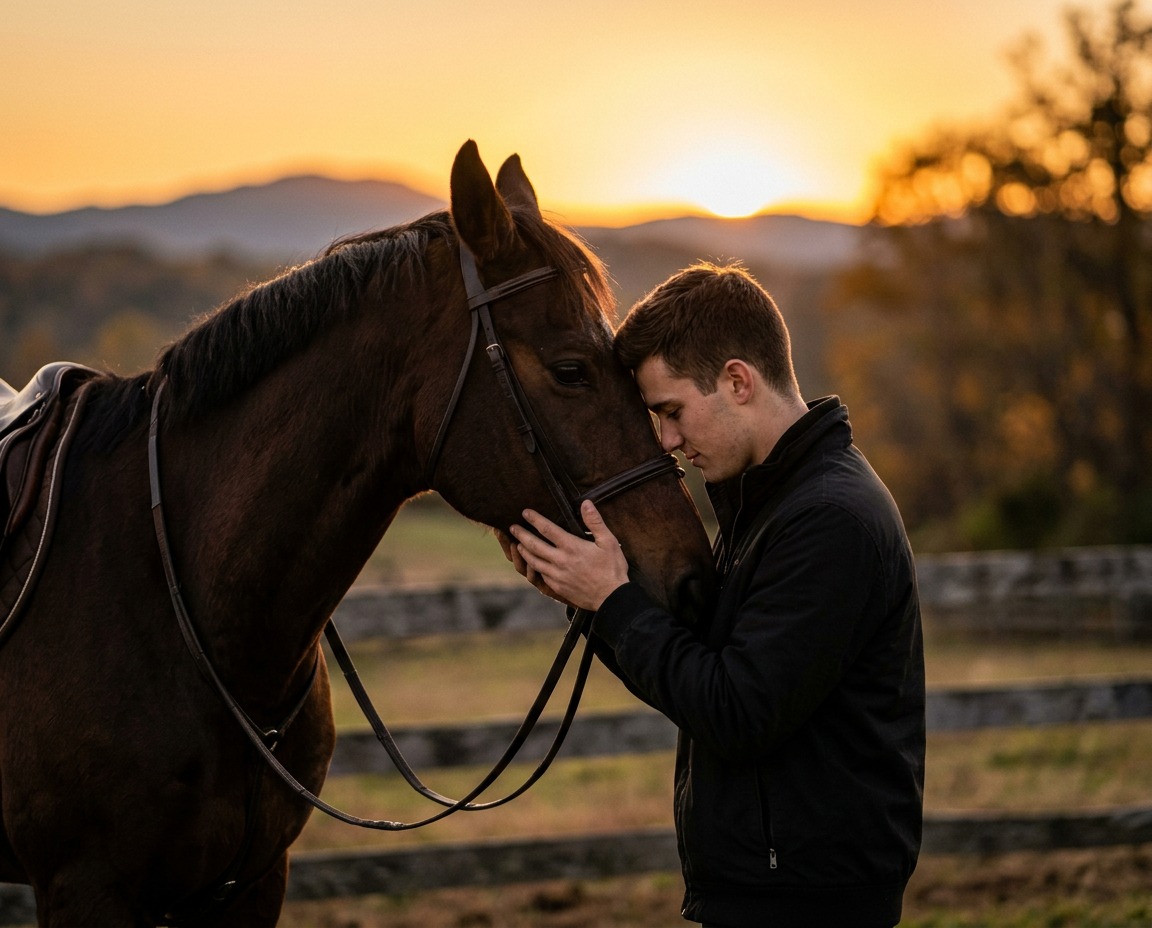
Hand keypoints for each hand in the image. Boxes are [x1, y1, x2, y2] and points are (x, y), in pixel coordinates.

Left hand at [508, 500, 629, 611]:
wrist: (611, 598)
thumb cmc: (612, 568)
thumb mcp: (609, 542)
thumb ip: (595, 522)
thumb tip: (585, 503)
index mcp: (571, 547)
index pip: (547, 529)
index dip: (534, 519)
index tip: (525, 512)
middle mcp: (560, 560)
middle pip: (534, 545)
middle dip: (521, 534)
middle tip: (512, 527)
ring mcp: (557, 575)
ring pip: (534, 561)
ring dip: (523, 552)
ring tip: (517, 545)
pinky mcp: (557, 587)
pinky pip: (541, 575)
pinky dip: (533, 567)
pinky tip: (532, 564)